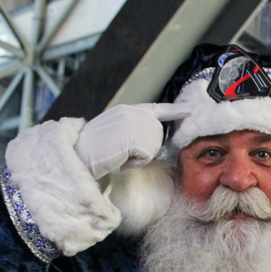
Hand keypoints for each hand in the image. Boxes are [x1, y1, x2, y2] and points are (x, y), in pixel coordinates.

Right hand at [74, 103, 190, 178]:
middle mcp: (133, 113)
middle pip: (158, 135)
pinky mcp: (137, 137)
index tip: (191, 109)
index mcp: (126, 110)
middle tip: (122, 152)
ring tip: (120, 155)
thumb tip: (149, 139)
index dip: (174, 110)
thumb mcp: (113, 131)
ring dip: (140, 157)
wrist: (79, 154)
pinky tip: (122, 160)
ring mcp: (136, 123)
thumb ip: (132, 129)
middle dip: (145, 148)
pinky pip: (148, 156)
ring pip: (154, 146)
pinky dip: (136, 163)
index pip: (156, 108)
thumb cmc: (92, 149)